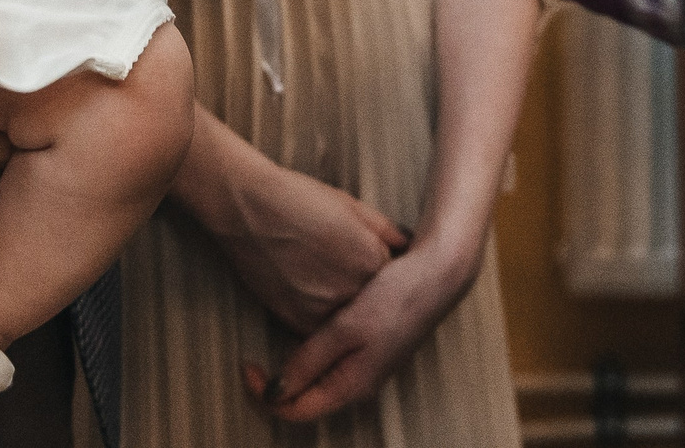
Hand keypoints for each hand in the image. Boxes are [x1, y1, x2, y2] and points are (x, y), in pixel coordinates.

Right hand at [201, 150, 406, 334]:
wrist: (247, 208)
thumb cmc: (297, 198)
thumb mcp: (350, 205)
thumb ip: (385, 230)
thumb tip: (406, 245)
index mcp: (372, 259)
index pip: (392, 278)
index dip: (377, 268)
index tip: (364, 260)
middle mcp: (352, 289)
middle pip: (369, 301)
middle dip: (361, 289)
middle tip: (336, 267)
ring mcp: (323, 308)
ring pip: (344, 318)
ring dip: (338, 305)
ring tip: (316, 274)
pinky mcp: (296, 320)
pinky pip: (318, 329)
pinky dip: (316, 314)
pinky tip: (305, 286)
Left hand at [249, 241, 480, 423]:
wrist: (438, 273)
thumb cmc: (395, 297)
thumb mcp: (345, 328)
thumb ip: (309, 360)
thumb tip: (274, 394)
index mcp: (352, 386)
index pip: (295, 411)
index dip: (263, 395)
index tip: (246, 364)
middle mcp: (358, 385)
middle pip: (304, 402)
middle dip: (273, 385)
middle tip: (251, 358)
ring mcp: (364, 368)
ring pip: (315, 383)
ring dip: (290, 370)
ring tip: (269, 345)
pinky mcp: (368, 351)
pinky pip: (329, 365)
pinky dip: (307, 356)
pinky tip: (300, 331)